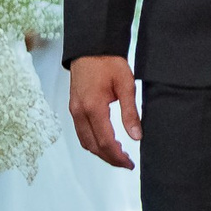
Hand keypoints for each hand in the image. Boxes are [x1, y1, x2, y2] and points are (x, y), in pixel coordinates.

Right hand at [69, 54, 140, 169]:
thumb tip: (136, 136)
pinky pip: (81, 132)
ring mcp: (74, 110)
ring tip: (118, 155)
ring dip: (100, 152)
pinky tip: (105, 142)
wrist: (90, 47)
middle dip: (110, 158)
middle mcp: (80, 112)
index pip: (105, 142)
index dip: (118, 157)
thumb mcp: (126, 84)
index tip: (130, 163)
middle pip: (93, 146)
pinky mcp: (74, 108)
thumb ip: (130, 112)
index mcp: (93, 107)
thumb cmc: (108, 62)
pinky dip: (93, 143)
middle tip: (126, 163)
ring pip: (85, 142)